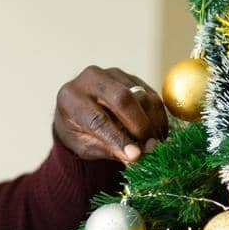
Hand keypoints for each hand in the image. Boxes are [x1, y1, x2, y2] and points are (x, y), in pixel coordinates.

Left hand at [52, 65, 168, 163]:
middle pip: (122, 99)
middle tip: (149, 147)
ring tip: (154, 142)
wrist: (76, 110)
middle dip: (140, 126)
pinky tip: (158, 132)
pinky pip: (149, 93)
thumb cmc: (77, 131)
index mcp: (70, 98)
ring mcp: (111, 73)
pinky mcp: (129, 76)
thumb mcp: (83, 145)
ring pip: (140, 95)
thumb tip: (134, 156)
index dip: (117, 138)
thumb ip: (106, 149)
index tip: (134, 155)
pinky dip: (157, 114)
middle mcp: (90, 79)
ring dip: (152, 121)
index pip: (97, 118)